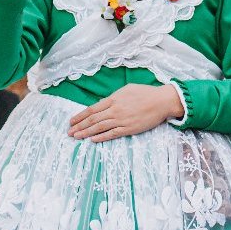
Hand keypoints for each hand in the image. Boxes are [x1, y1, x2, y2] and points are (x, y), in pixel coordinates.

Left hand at [68, 84, 182, 141]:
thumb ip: (114, 97)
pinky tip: (92, 140)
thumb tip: (103, 103)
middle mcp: (115, 110)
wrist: (161, 101)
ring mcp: (121, 120)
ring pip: (99, 128)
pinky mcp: (129, 129)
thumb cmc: (145, 93)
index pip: (92, 109)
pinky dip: (101, 137)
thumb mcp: (127, 90)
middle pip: (93, 120)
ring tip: (76, 137)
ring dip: (86, 133)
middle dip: (79, 126)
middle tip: (69, 132)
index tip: (71, 121)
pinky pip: (112, 134)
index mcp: (113, 99)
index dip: (80, 116)